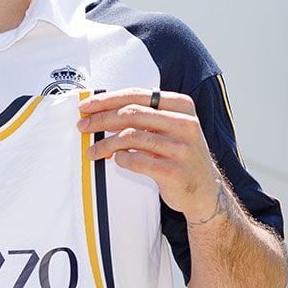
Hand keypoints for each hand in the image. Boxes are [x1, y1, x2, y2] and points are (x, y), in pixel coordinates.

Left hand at [77, 88, 222, 224]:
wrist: (205, 192)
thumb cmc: (180, 156)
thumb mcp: (170, 128)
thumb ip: (144, 116)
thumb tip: (101, 110)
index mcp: (181, 106)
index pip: (137, 95)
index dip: (107, 99)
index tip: (86, 106)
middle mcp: (184, 123)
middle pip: (131, 114)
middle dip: (101, 119)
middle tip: (82, 127)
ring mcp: (181, 147)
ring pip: (131, 137)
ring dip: (105, 144)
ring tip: (93, 152)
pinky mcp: (174, 171)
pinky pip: (136, 160)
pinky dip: (121, 160)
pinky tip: (117, 162)